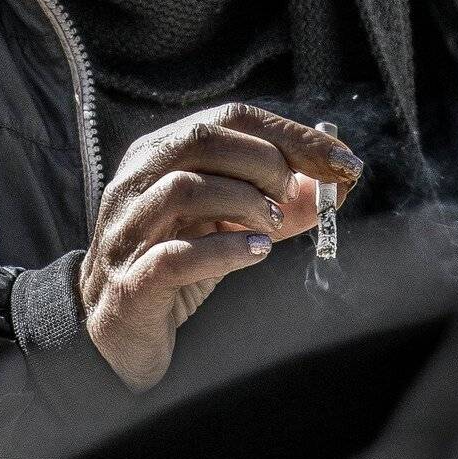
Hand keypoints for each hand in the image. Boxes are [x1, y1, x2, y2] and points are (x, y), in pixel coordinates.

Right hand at [77, 102, 362, 391]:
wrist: (114, 338)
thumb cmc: (174, 269)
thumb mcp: (227, 227)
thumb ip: (277, 204)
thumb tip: (335, 186)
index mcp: (158, 154)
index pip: (228, 119)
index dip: (292, 135)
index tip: (343, 159)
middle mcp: (136, 182)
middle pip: (203, 140)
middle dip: (267, 163)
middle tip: (293, 197)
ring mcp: (127, 231)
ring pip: (184, 188)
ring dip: (245, 201)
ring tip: (273, 227)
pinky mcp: (130, 284)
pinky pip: (174, 256)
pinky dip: (224, 250)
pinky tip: (255, 253)